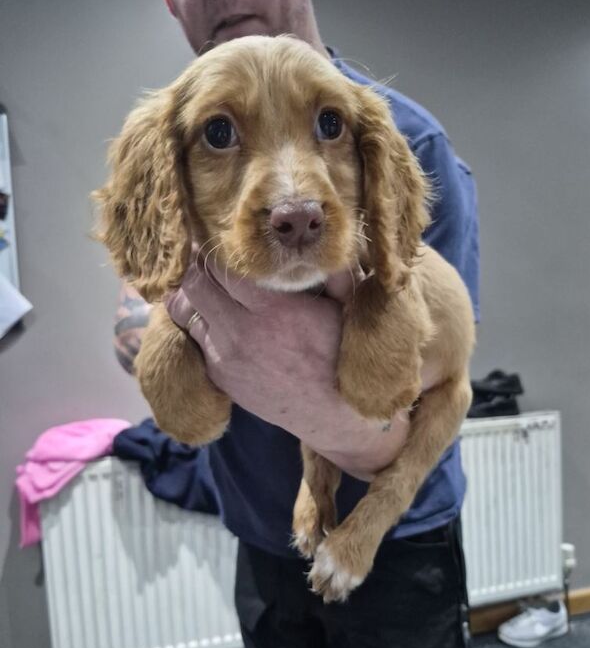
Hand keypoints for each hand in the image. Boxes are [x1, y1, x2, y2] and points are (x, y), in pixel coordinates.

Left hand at [166, 252, 412, 479]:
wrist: (334, 415)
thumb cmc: (343, 357)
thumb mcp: (347, 309)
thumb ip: (335, 270)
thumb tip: (330, 233)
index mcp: (274, 310)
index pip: (221, 265)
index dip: (212, 245)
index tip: (213, 232)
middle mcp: (242, 333)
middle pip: (194, 284)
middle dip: (196, 264)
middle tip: (203, 251)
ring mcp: (225, 358)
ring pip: (184, 311)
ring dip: (191, 293)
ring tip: (202, 280)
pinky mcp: (220, 376)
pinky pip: (194, 337)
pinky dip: (198, 321)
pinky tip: (214, 313)